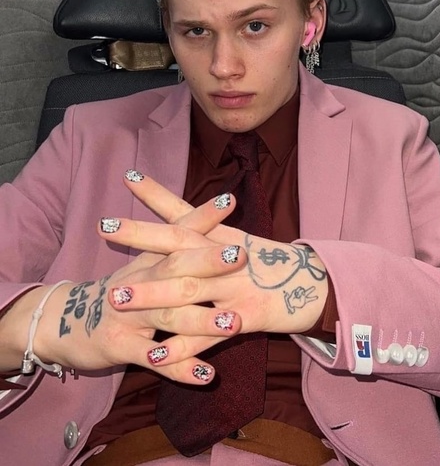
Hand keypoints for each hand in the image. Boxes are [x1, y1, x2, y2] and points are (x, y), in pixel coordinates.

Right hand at [0, 195, 242, 384]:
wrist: (63, 321)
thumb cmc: (118, 292)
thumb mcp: (140, 266)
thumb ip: (170, 251)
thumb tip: (206, 222)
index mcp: (148, 260)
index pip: (177, 232)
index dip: (202, 217)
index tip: (230, 200)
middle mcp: (139, 281)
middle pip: (174, 268)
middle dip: (207, 262)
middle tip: (240, 255)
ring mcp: (128, 314)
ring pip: (168, 314)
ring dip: (202, 319)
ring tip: (234, 323)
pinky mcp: (119, 346)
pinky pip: (152, 358)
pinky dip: (179, 368)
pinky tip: (206, 375)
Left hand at [101, 174, 327, 350]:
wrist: (314, 286)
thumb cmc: (269, 260)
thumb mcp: (237, 237)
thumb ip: (205, 223)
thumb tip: (174, 203)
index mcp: (224, 236)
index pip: (186, 212)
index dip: (156, 196)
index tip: (127, 178)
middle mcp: (228, 257)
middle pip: (181, 244)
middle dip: (141, 237)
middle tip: (103, 229)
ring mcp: (237, 287)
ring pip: (190, 290)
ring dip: (152, 294)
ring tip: (117, 298)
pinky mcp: (249, 318)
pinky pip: (210, 336)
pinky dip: (183, 347)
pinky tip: (156, 354)